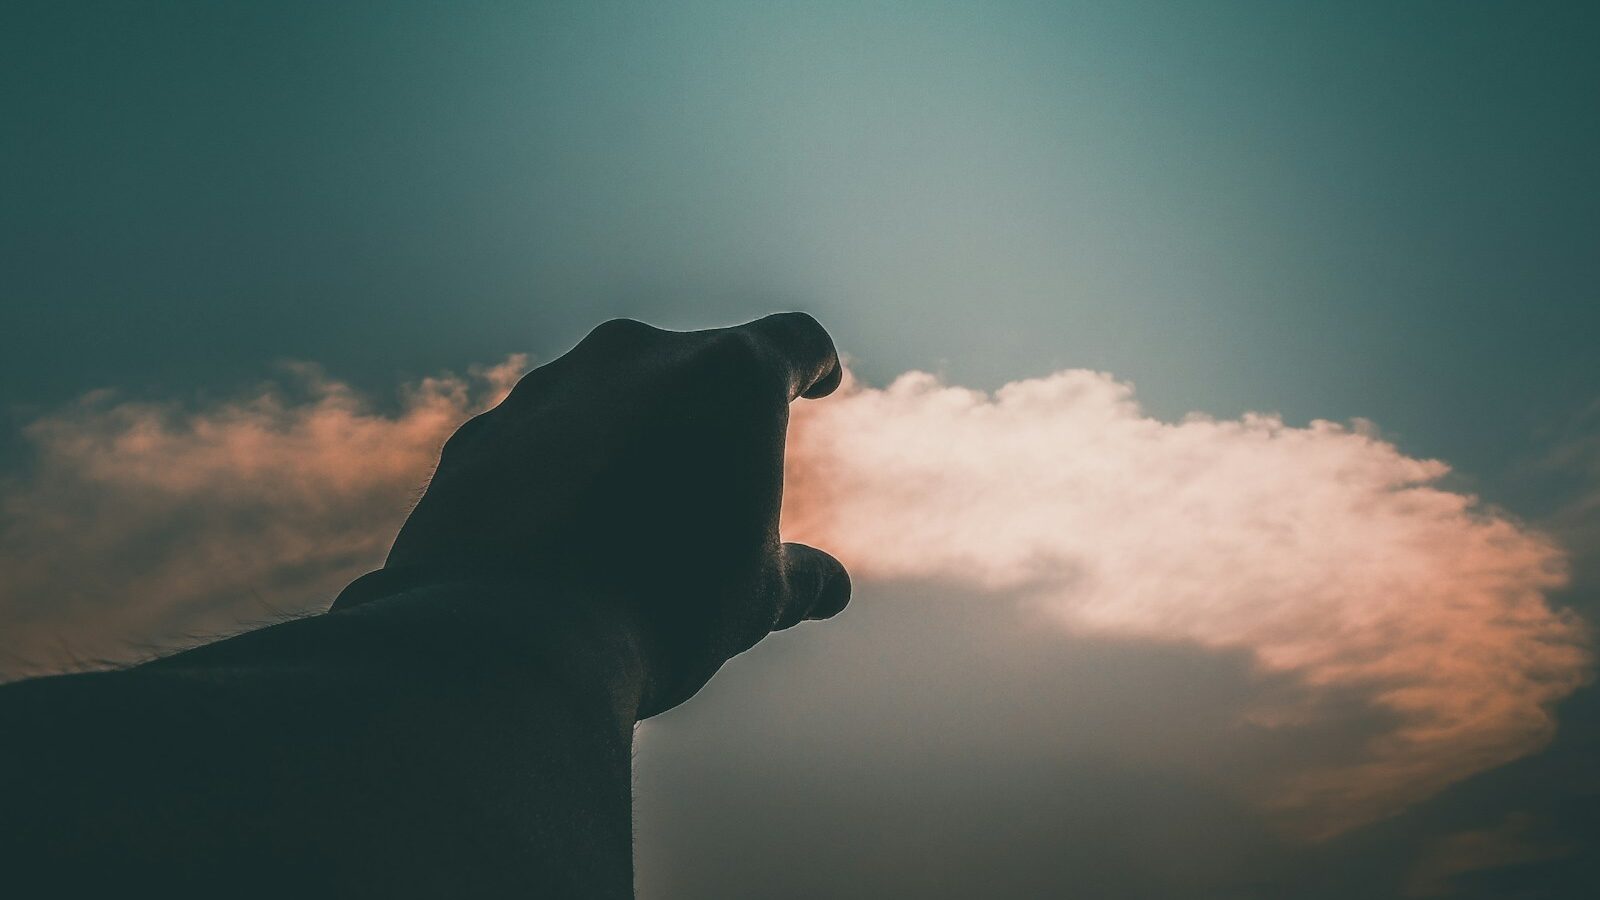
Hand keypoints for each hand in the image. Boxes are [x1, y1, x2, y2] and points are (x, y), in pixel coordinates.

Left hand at [338, 313, 850, 717]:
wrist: (512, 642)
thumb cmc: (662, 609)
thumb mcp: (755, 600)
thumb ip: (797, 578)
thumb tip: (830, 589)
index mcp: (731, 378)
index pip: (795, 342)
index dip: (814, 363)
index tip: (818, 381)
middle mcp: (638, 357)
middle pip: (697, 364)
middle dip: (713, 410)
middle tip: (721, 473)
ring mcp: (550, 389)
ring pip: (608, 395)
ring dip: (630, 435)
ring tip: (634, 513)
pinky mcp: (483, 434)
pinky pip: (537, 440)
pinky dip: (557, 471)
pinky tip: (557, 533)